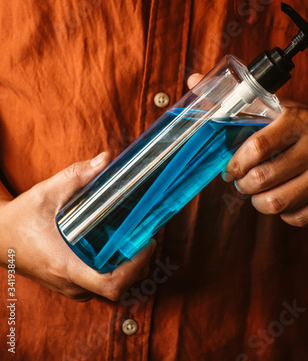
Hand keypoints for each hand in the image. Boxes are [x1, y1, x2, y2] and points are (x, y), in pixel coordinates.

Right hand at [0, 152, 155, 300]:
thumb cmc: (19, 218)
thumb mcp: (46, 192)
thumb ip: (77, 175)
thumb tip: (105, 159)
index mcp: (65, 265)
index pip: (110, 284)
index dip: (136, 267)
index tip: (147, 244)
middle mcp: (69, 283)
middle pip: (118, 287)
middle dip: (138, 264)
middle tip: (146, 236)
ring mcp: (69, 287)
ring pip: (111, 289)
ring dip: (129, 268)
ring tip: (136, 240)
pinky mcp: (68, 284)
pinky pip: (99, 285)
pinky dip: (115, 270)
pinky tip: (118, 248)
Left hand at [188, 73, 307, 226]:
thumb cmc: (304, 126)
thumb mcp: (278, 108)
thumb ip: (236, 99)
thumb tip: (193, 80)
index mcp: (298, 120)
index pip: (256, 147)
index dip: (235, 164)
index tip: (228, 170)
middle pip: (262, 179)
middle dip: (243, 185)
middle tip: (242, 182)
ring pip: (277, 203)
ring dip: (259, 202)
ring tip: (259, 193)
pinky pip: (298, 217)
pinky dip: (284, 213)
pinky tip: (284, 198)